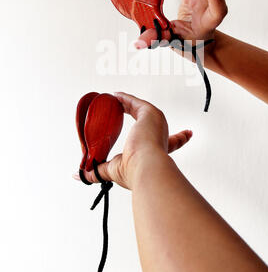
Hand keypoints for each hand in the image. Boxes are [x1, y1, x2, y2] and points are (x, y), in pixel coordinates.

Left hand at [73, 92, 191, 189]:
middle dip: (145, 116)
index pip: (170, 144)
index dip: (176, 139)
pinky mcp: (150, 114)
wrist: (146, 168)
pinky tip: (114, 96)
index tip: (184, 135)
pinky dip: (125, 98)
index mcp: (158, 151)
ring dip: (128, 105)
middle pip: (154, 122)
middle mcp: (160, 136)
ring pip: (141, 110)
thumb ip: (97, 171)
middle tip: (136, 113)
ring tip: (114, 101)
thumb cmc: (135, 172)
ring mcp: (156, 124)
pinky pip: (135, 102)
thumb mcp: (113, 170)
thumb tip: (79, 176)